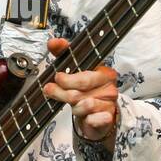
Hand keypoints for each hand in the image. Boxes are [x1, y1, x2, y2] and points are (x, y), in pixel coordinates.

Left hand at [42, 37, 118, 153]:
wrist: (98, 114)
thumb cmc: (86, 89)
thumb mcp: (75, 70)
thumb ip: (64, 54)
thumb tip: (53, 42)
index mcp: (104, 71)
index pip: (85, 74)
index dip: (68, 77)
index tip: (57, 76)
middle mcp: (109, 86)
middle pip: (80, 90)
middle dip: (61, 92)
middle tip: (50, 90)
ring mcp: (110, 102)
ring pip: (83, 105)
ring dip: (73, 107)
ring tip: (72, 104)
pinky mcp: (108, 118)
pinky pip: (91, 119)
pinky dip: (84, 119)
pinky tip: (84, 116)